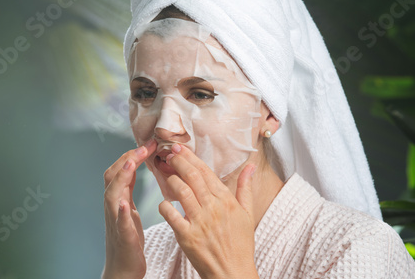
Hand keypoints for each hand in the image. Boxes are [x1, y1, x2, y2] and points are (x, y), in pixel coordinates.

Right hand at [102, 139, 156, 278]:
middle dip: (127, 158)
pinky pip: (119, 223)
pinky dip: (120, 213)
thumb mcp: (128, 208)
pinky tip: (125, 205)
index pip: (122, 169)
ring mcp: (115, 221)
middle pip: (112, 176)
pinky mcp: (122, 237)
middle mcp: (113, 206)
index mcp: (118, 198)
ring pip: (111, 194)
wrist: (122, 268)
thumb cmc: (128, 238)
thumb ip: (129, 187)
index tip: (150, 142)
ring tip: (131, 163)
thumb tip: (134, 163)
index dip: (133, 154)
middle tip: (145, 146)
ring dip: (121, 178)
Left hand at [158, 144, 258, 278]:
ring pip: (181, 191)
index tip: (180, 148)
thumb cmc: (241, 243)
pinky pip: (171, 215)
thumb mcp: (248, 214)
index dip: (191, 157)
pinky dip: (164, 206)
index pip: (205, 171)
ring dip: (171, 180)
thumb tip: (251, 166)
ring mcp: (200, 222)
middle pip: (192, 176)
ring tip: (167, 176)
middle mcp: (213, 208)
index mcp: (226, 200)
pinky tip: (164, 203)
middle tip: (169, 154)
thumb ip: (245, 187)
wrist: (233, 273)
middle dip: (178, 161)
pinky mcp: (187, 237)